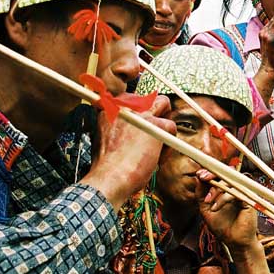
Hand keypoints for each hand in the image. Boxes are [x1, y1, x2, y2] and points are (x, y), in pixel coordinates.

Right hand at [83, 95, 174, 210]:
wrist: (109, 176)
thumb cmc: (106, 164)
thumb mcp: (102, 137)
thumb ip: (115, 126)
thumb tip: (129, 128)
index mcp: (109, 107)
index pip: (130, 98)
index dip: (138, 113)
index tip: (139, 126)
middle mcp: (125, 105)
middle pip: (147, 97)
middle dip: (154, 112)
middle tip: (153, 131)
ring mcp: (141, 113)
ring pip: (163, 103)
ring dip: (164, 123)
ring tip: (158, 144)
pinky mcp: (156, 125)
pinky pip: (171, 126)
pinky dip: (168, 144)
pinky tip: (158, 158)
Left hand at [196, 169, 259, 254]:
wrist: (235, 243)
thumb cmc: (223, 227)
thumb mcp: (206, 210)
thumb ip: (201, 195)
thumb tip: (197, 178)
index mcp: (227, 190)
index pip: (220, 175)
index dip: (210, 172)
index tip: (199, 174)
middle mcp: (237, 189)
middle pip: (227, 173)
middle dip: (213, 174)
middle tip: (202, 178)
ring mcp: (244, 193)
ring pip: (231, 181)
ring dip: (216, 188)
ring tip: (207, 201)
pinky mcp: (249, 200)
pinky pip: (236, 192)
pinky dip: (223, 199)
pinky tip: (215, 208)